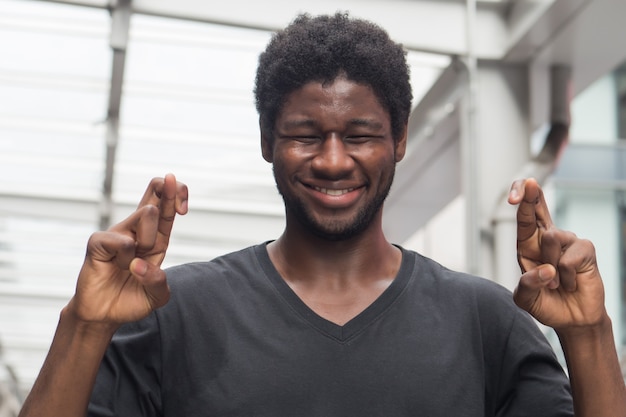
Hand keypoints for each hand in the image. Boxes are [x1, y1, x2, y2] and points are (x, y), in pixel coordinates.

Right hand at [67, 174, 187, 324]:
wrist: (104, 316)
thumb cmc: (131, 300)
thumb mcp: (156, 296)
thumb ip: (159, 282)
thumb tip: (141, 264)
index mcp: (156, 238)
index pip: (167, 207)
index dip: (177, 195)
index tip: (184, 207)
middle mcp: (137, 230)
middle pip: (154, 192)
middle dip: (169, 188)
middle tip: (178, 201)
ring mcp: (118, 233)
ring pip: (146, 214)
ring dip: (148, 239)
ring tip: (134, 263)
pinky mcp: (99, 242)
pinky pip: (121, 239)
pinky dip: (126, 257)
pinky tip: (117, 266)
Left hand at [507, 178, 606, 331]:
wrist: (572, 320)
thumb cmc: (547, 303)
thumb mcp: (526, 299)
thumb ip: (527, 286)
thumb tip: (544, 270)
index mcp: (528, 245)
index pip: (525, 218)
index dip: (523, 201)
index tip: (521, 189)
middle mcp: (547, 239)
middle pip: (539, 209)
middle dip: (533, 196)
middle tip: (529, 184)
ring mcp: (568, 242)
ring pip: (552, 238)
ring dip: (551, 267)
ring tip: (556, 283)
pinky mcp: (585, 250)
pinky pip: (568, 259)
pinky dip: (565, 277)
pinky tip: (570, 283)